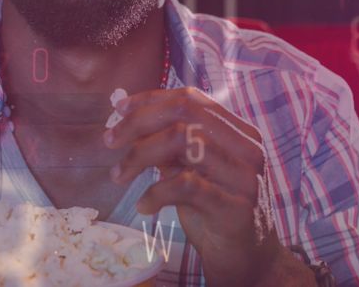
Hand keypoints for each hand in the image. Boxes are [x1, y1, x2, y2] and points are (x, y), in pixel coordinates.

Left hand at [103, 87, 282, 285]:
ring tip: (120, 175)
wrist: (247, 259)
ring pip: (186, 140)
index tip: (119, 111)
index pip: (191, 99)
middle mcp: (247, 148)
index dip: (150, 100)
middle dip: (139, 122)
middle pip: (186, 113)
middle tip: (110, 141)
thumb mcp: (192, 171)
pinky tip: (144, 205)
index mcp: (239, 132)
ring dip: (141, 155)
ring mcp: (244, 176)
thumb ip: (171, 146)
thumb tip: (130, 121)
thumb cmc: (215, 212)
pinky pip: (186, 185)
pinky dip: (155, 191)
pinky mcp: (235, 207)